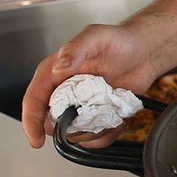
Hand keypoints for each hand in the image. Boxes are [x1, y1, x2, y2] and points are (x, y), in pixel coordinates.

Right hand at [21, 0, 176, 149]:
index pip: (34, 100)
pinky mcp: (96, 117)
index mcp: (54, 73)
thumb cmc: (120, 41)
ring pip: (72, 133)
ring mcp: (79, 106)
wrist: (145, 53)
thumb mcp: (96, 37)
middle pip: (51, 122)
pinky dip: (104, 136)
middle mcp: (63, 92)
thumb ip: (76, 48)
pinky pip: (93, 137)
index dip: (31, 121)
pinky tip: (116, 122)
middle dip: (68, 129)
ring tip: (108, 115)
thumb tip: (58, 68)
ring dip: (90, 133)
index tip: (36, 139)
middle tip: (91, 119)